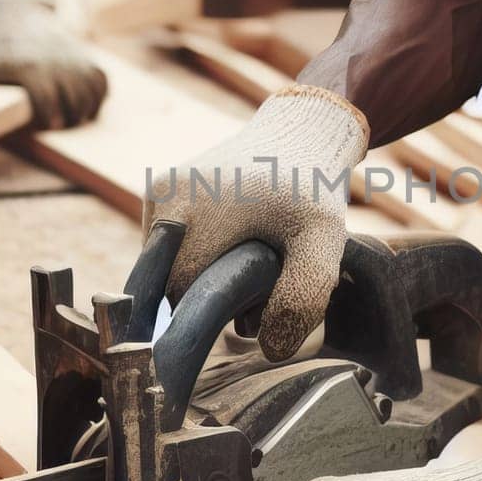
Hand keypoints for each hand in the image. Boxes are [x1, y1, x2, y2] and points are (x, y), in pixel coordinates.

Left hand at [0, 0, 106, 128]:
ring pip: (92, 88)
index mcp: (28, 66)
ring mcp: (71, 55)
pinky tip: (90, 105)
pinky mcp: (80, 53)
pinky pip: (100, 77)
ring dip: (89, 108)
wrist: (9, 8)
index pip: (47, 99)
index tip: (49, 127)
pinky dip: (100, 93)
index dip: (49, 117)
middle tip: (62, 126)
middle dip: (71, 117)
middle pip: (75, 97)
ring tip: (78, 118)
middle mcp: (55, 60)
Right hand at [144, 84, 369, 359]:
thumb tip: (269, 349)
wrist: (300, 131)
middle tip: (250, 284)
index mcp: (200, 211)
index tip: (250, 307)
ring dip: (196, 275)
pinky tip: (226, 243)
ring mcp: (158, 189)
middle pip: (167, 281)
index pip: (185, 294)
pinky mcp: (158, 187)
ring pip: (163, 264)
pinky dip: (190, 253)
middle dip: (205, 296)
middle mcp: (168, 197)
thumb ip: (302, 296)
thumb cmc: (311, 190)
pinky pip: (164, 242)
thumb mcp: (323, 241)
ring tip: (241, 259)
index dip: (216, 312)